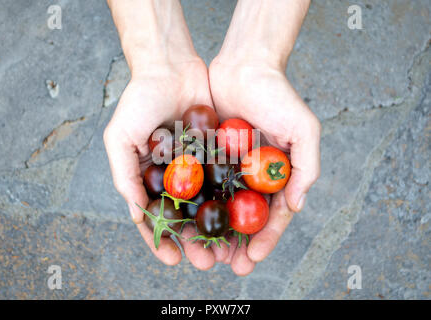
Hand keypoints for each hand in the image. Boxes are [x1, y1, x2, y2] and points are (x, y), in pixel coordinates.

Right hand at [103, 58, 227, 268]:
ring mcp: (196, 167)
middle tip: (208, 262)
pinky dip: (233, 200)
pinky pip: (225, 181)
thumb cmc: (138, 100)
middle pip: (185, 218)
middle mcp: (173, 177)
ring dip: (217, 229)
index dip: (161, 241)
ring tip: (229, 251)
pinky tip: (242, 218)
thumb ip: (125, 176)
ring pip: (208, 205)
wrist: (170, 67)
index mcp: (147, 178)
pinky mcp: (217, 154)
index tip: (173, 260)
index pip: (153, 218)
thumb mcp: (120, 138)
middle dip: (195, 242)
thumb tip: (137, 214)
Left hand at [209, 58, 320, 274]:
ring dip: (214, 233)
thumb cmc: (278, 95)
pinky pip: (201, 185)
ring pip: (221, 208)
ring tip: (205, 254)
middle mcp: (253, 177)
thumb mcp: (304, 128)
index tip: (253, 258)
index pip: (274, 215)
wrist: (245, 66)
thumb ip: (306, 167)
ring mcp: (229, 169)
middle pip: (245, 219)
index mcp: (277, 176)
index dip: (266, 239)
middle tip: (228, 266)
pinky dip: (195, 205)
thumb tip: (298, 205)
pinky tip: (186, 223)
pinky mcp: (207, 157)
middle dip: (238, 245)